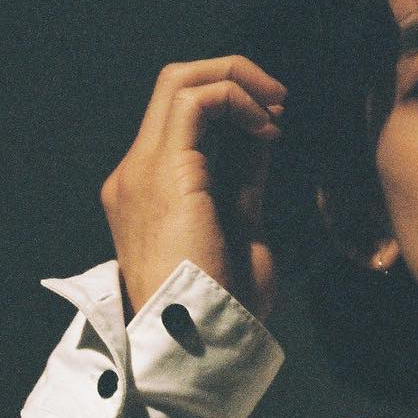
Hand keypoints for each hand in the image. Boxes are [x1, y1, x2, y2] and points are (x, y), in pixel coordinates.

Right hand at [100, 56, 286, 320]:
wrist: (199, 341)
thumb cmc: (223, 306)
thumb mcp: (240, 228)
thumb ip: (242, 181)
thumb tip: (261, 140)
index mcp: (149, 190)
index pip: (180, 118)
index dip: (229, 104)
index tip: (275, 122)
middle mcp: (137, 173)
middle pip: (173, 86)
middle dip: (233, 76)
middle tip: (280, 99)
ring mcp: (144, 170)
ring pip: (179, 79)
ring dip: (237, 79)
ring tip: (278, 107)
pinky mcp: (165, 172)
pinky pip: (196, 100)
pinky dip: (237, 100)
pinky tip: (268, 129)